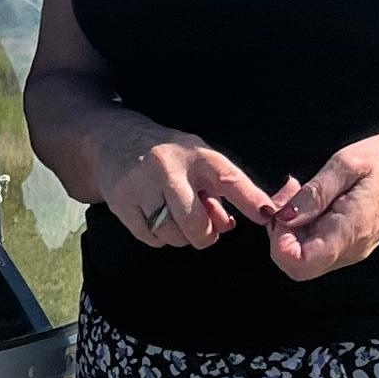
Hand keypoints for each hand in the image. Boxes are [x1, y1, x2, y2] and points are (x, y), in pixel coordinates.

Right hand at [98, 129, 285, 254]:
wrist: (112, 139)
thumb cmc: (166, 155)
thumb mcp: (197, 160)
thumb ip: (218, 191)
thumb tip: (228, 225)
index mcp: (195, 154)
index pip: (228, 177)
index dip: (249, 198)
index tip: (267, 214)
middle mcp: (168, 167)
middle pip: (195, 222)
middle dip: (204, 235)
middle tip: (204, 231)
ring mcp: (140, 184)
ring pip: (172, 235)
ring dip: (179, 237)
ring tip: (175, 218)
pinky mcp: (120, 201)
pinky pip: (150, 238)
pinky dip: (158, 238)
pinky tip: (155, 218)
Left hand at [264, 128, 378, 280]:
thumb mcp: (346, 164)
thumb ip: (314, 193)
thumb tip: (284, 218)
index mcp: (349, 231)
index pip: (300, 264)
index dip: (279, 243)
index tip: (281, 212)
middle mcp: (350, 249)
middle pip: (298, 264)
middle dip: (280, 233)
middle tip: (286, 196)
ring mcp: (351, 249)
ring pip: (305, 256)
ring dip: (291, 228)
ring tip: (298, 191)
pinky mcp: (350, 243)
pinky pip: (317, 246)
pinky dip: (304, 226)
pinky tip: (310, 200)